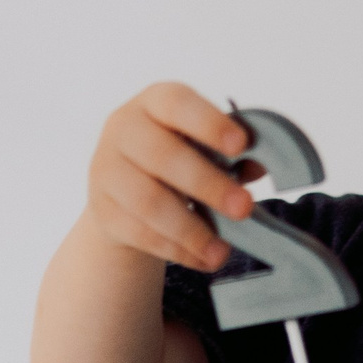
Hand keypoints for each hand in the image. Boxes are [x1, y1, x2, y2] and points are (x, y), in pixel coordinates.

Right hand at [86, 84, 256, 273]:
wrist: (123, 193)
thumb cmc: (176, 159)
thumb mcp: (202, 146)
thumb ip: (232, 153)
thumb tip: (259, 166)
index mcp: (153, 103)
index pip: (177, 103)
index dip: (209, 123)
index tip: (242, 145)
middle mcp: (123, 129)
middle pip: (163, 156)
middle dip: (208, 184)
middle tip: (245, 208)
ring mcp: (106, 171)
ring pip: (149, 202)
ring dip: (191, 230)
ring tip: (223, 251)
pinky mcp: (103, 212)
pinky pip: (141, 234)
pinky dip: (177, 250)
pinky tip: (204, 259)